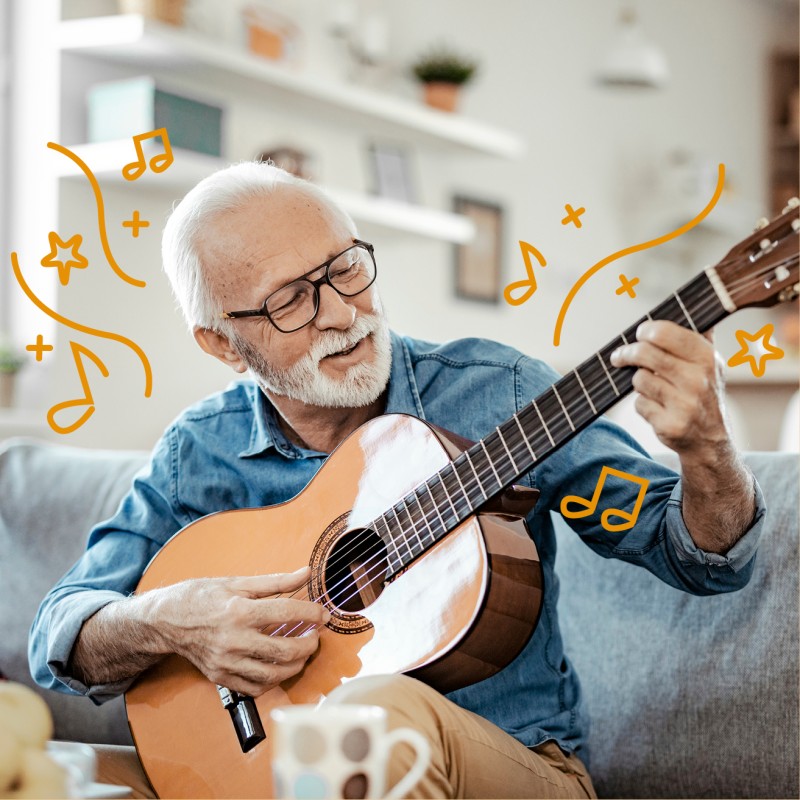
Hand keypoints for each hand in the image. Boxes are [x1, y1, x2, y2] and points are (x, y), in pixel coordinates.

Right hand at [154, 566, 329, 696]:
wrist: (166, 620)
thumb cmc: (200, 597)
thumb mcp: (238, 583)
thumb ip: (276, 581)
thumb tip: (306, 573)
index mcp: (239, 611)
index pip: (286, 612)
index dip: (311, 613)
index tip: (323, 613)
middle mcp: (233, 640)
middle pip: (284, 650)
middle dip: (308, 644)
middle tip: (316, 636)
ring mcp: (226, 662)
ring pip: (273, 674)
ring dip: (296, 665)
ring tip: (303, 652)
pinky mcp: (220, 677)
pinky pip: (255, 687)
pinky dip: (274, 679)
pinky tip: (281, 666)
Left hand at [609, 320, 730, 460]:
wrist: (710, 441)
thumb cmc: (705, 394)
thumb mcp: (712, 364)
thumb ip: (700, 336)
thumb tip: (691, 305)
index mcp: (707, 358)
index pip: (664, 332)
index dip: (645, 331)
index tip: (638, 334)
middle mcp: (698, 380)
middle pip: (644, 354)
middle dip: (626, 354)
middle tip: (618, 357)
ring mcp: (684, 404)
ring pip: (639, 380)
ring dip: (639, 383)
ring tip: (653, 387)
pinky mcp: (669, 425)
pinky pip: (639, 404)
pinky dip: (643, 405)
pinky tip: (658, 408)